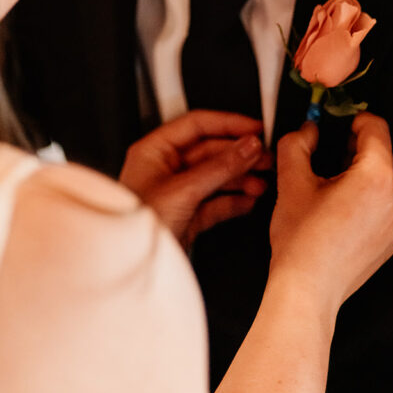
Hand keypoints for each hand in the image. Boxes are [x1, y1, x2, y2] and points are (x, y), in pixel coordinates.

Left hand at [119, 110, 271, 249]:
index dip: (227, 124)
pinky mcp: (185, 218)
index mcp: (154, 151)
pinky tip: (249, 200)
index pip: (196, 126)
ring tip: (262, 181)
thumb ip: (220, 167)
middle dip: (239, 155)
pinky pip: (214, 203)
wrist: (128, 268)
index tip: (254, 129)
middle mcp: (164, 169)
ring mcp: (176, 194)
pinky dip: (233, 201)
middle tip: (264, 157)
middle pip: (210, 152)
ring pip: (215, 177)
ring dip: (240, 178)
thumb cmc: (136, 226)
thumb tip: (247, 146)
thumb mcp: (183, 190)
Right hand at [269, 112, 392, 315]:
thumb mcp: (291, 179)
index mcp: (375, 177)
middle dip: (353, 147)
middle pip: (380, 152)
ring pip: (381, 178)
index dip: (352, 118)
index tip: (336, 121)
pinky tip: (336, 209)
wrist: (308, 290)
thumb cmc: (302, 241)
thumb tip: (307, 129)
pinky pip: (382, 203)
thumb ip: (297, 142)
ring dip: (358, 172)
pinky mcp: (391, 237)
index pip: (375, 127)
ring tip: (327, 185)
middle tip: (325, 153)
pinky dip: (363, 196)